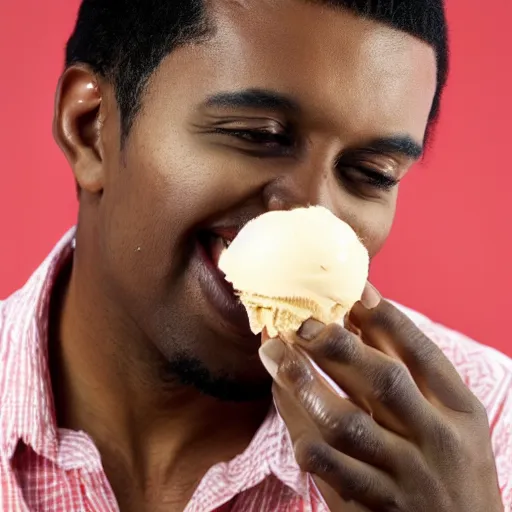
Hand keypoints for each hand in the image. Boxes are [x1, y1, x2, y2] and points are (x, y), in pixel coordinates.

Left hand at [259, 284, 502, 511]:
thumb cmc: (453, 464)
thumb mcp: (451, 417)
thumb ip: (411, 369)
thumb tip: (363, 311)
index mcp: (459, 410)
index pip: (421, 353)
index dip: (384, 317)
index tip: (350, 290)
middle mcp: (435, 439)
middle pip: (382, 381)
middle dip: (336, 345)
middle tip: (300, 321)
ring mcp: (404, 475)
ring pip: (346, 423)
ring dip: (304, 383)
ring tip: (274, 352)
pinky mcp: (374, 504)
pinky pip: (329, 465)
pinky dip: (300, 429)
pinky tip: (281, 399)